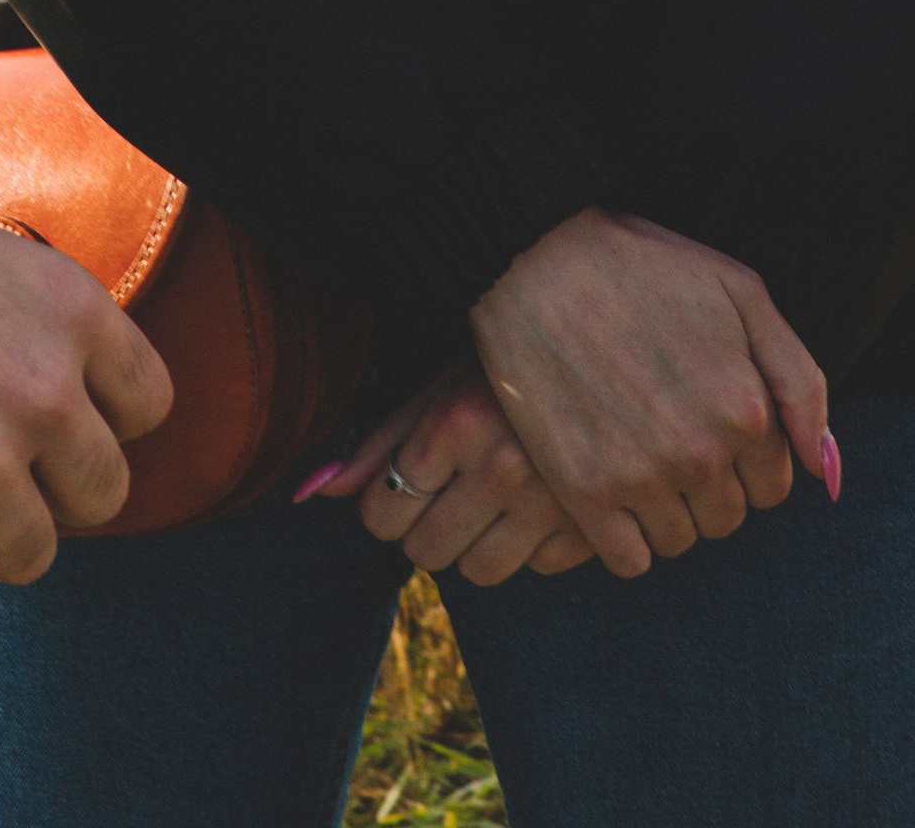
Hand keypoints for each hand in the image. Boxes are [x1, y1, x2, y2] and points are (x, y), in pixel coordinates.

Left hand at [315, 361, 594, 585]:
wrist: (606, 343)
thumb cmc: (504, 363)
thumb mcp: (439, 384)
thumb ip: (378, 443)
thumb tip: (307, 493)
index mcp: (456, 422)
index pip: (383, 514)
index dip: (386, 504)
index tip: (406, 483)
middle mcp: (503, 466)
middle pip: (426, 553)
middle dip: (427, 528)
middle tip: (450, 490)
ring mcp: (554, 501)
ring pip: (480, 572)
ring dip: (477, 544)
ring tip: (492, 497)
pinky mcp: (595, 526)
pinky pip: (538, 567)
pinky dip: (534, 543)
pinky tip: (541, 497)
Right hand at [468, 206, 831, 579]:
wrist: (531, 257)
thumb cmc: (641, 265)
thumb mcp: (741, 292)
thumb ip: (799, 382)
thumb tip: (827, 469)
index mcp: (745, 407)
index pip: (772, 486)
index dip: (744, 458)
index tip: (708, 423)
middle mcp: (701, 452)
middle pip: (727, 519)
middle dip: (708, 486)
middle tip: (667, 434)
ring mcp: (641, 476)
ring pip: (680, 541)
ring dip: (666, 511)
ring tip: (634, 453)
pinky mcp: (583, 491)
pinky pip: (628, 559)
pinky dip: (624, 538)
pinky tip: (608, 489)